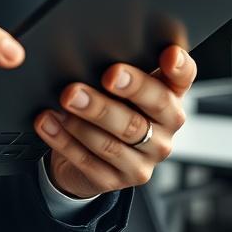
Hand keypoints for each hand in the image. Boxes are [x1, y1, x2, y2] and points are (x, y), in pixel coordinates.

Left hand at [34, 45, 196, 198]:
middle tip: (102, 77)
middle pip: (151, 108)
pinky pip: (89, 160)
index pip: (184, 78)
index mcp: (169, 98)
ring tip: (65, 99)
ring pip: (117, 139)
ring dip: (87, 117)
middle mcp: (164, 131)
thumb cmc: (105, 107)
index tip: (168, 54)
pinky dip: (64, 140)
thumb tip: (89, 51)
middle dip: (127, 88)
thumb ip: (116, 70)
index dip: (180, 66)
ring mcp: (144, 159)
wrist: (86, 157)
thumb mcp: (115, 87)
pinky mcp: (116, 180)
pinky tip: (48, 122)